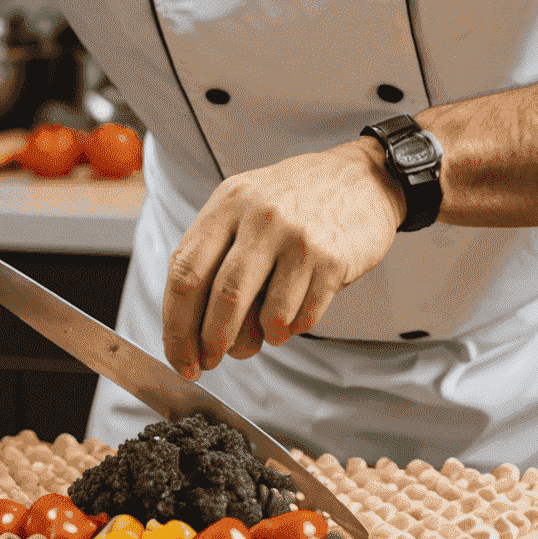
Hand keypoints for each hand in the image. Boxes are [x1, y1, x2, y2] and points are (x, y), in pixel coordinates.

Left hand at [162, 137, 405, 379]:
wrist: (361, 178)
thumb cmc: (293, 200)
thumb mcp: (242, 206)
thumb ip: (213, 254)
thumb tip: (190, 325)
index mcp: (226, 205)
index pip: (185, 274)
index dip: (176, 326)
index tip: (180, 357)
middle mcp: (259, 217)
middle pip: (222, 299)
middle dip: (211, 343)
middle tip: (211, 361)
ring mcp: (298, 238)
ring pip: (266, 315)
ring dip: (258, 339)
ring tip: (262, 332)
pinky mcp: (332, 259)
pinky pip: (302, 317)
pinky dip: (290, 329)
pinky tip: (292, 314)